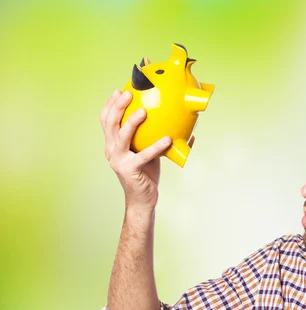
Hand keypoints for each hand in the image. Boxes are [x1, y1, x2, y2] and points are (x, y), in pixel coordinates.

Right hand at [100, 89, 171, 209]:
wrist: (143, 199)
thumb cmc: (146, 174)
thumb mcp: (147, 151)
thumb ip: (152, 137)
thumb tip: (175, 123)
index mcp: (112, 144)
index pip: (106, 121)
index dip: (110, 105)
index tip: (118, 90)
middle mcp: (111, 150)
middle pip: (110, 124)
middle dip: (117, 106)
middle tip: (129, 93)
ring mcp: (118, 160)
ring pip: (122, 136)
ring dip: (132, 122)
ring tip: (143, 111)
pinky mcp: (130, 170)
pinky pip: (143, 155)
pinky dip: (156, 147)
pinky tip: (168, 139)